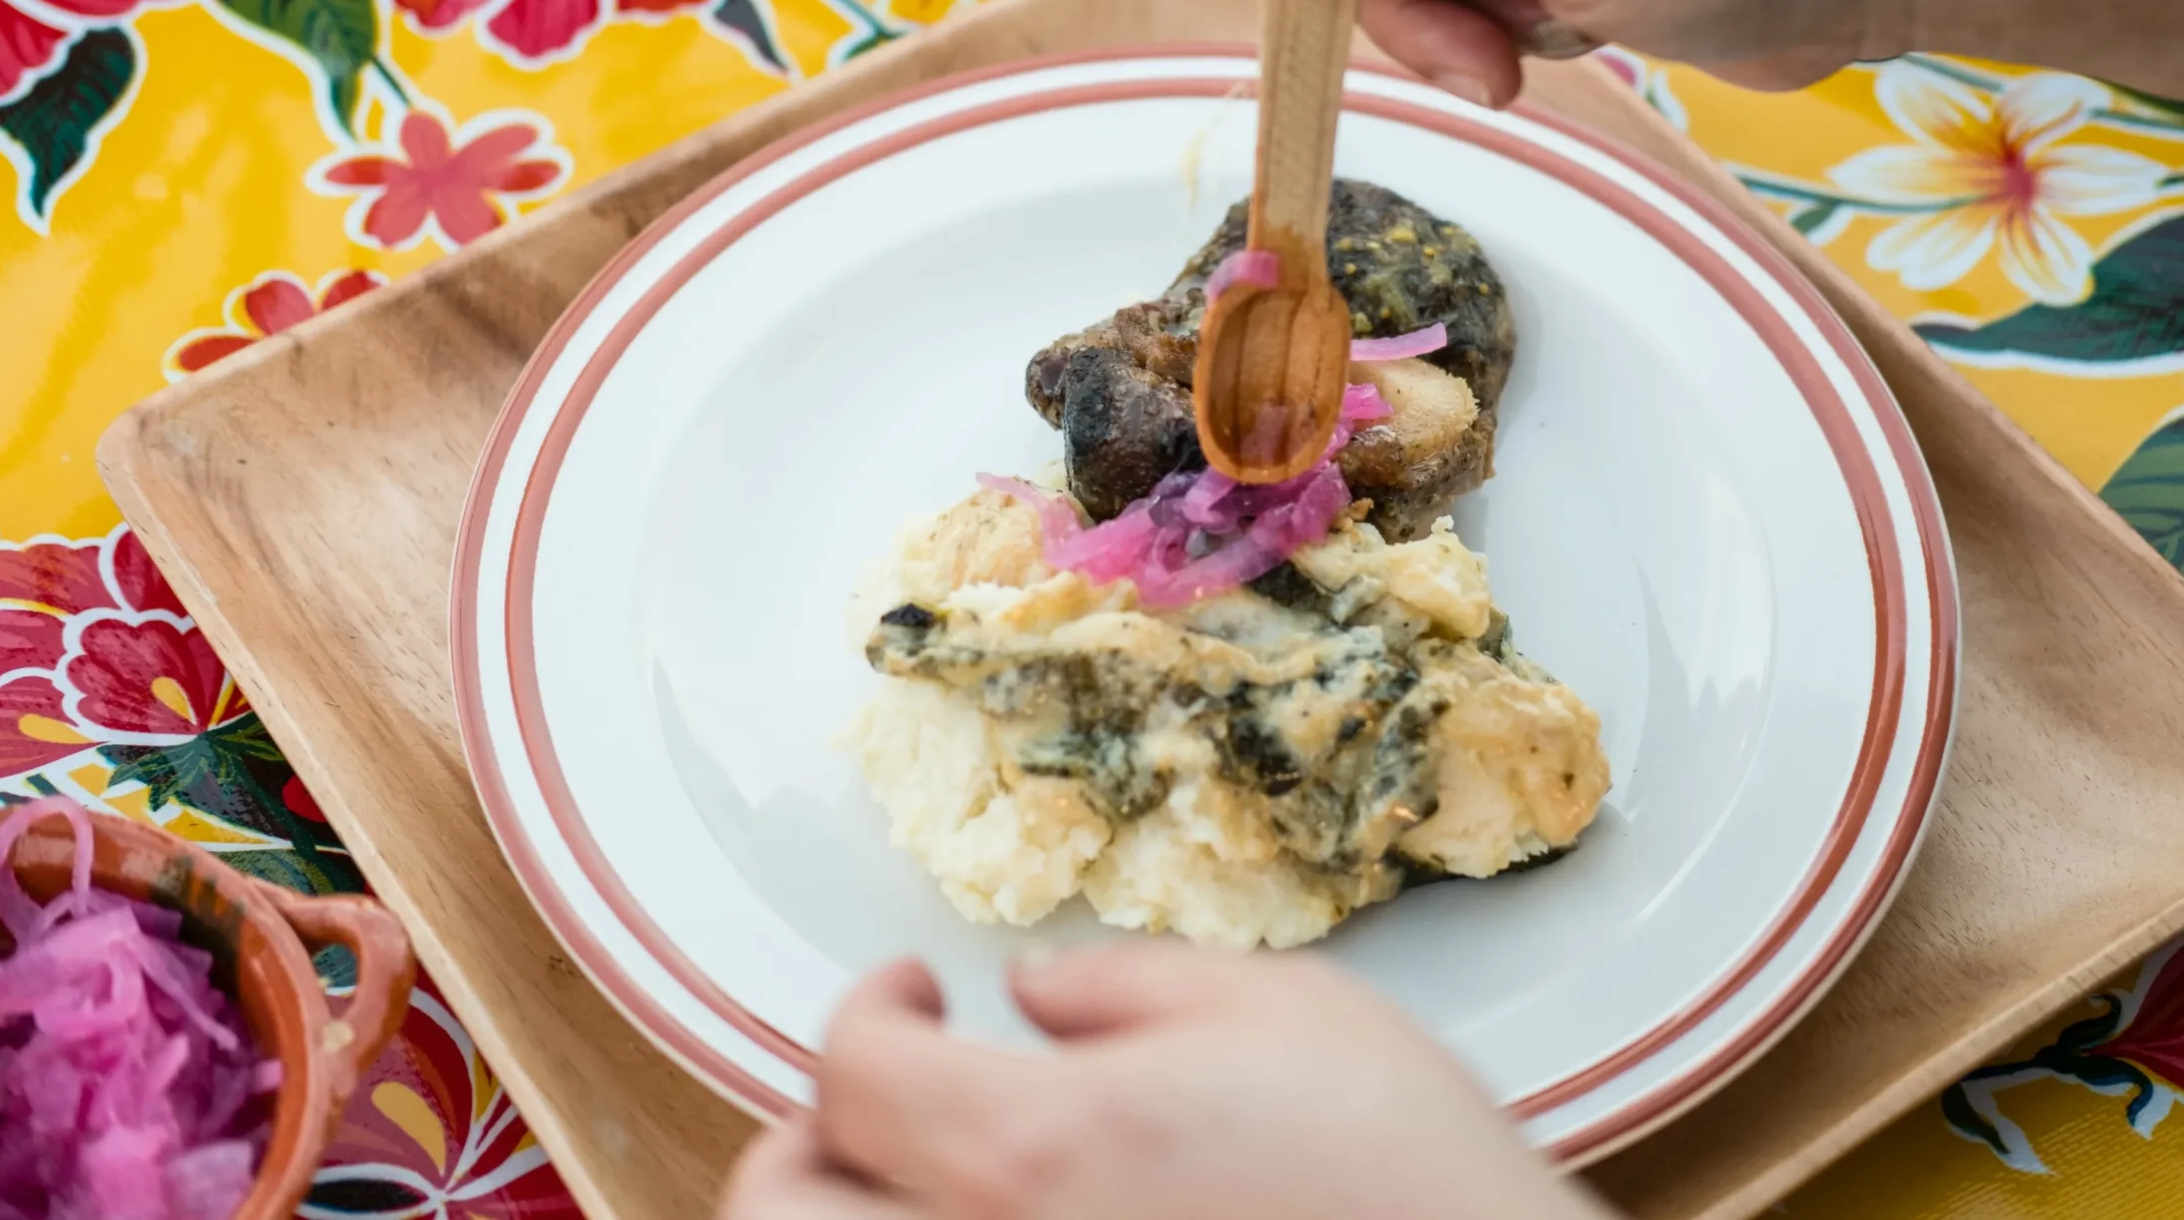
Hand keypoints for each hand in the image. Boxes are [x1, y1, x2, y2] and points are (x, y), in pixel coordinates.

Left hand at [717, 945, 1611, 1219]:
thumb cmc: (1406, 1179)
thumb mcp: (1288, 1009)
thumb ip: (1128, 987)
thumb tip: (1035, 998)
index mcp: (1035, 1151)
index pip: (853, 1070)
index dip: (867, 1007)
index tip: (912, 990)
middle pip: (778, 1209)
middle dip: (802, 1140)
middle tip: (871, 1100)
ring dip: (845, 1218)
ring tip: (916, 1181)